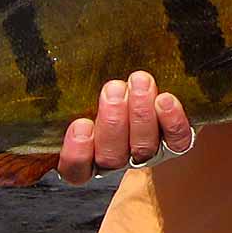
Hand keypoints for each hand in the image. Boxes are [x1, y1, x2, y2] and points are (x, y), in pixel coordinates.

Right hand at [57, 71, 193, 184]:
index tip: (80, 123)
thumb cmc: (108, 90)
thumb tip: (55, 61)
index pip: (75, 171)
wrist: (151, 94)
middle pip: (111, 157)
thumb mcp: (83, 91)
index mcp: (87, 155)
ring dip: (140, 113)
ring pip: (143, 148)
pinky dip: (172, 121)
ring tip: (139, 80)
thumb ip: (71, 89)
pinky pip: (177, 141)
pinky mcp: (175, 145)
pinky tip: (165, 99)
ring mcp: (147, 155)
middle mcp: (116, 160)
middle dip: (112, 121)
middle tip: (113, 88)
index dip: (77, 153)